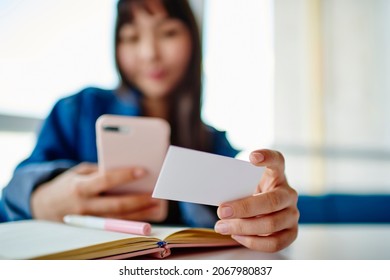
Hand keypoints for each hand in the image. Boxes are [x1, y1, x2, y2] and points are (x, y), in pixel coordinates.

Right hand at [31, 163, 167, 221]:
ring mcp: (89, 220)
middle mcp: (84, 205)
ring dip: (140, 213)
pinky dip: (132, 221)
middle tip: (156, 194)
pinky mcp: (92, 228)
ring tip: (156, 205)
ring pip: (118, 219)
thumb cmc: (67, 184)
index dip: (124, 175)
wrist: (43, 206)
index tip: (143, 170)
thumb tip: (126, 167)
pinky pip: (115, 226)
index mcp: (80, 187)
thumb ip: (99, 170)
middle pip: (116, 205)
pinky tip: (146, 215)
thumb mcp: (78, 171)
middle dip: (138, 200)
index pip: (105, 180)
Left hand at [214, 149, 298, 251]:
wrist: (264, 207)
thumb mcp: (244, 182)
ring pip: (271, 224)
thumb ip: (235, 184)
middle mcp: (288, 193)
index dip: (268, 157)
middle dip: (244, 208)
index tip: (252, 157)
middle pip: (271, 201)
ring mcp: (292, 213)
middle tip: (222, 211)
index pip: (277, 160)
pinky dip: (253, 242)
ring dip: (243, 228)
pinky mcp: (291, 232)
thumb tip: (215, 193)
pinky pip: (274, 243)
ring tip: (222, 227)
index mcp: (277, 174)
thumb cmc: (250, 191)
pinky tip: (236, 236)